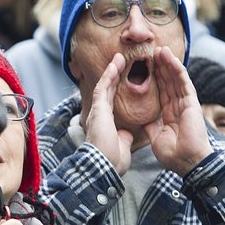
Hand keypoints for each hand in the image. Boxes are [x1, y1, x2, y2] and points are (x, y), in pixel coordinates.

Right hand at [85, 53, 133, 175]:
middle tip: (120, 61)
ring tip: (119, 58)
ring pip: (105, 85)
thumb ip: (123, 138)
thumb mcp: (122, 147)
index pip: (111, 100)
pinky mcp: (98, 109)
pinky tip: (115, 64)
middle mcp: (100, 114)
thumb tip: (127, 134)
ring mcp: (98, 111)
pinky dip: (109, 75)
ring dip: (112, 70)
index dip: (117, 87)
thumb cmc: (112, 161)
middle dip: (114, 74)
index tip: (123, 76)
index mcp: (105, 122)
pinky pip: (103, 88)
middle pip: (107, 89)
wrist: (104, 167)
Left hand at [144, 46, 213, 176]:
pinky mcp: (192, 103)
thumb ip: (152, 126)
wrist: (186, 162)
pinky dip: (177, 70)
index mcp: (170, 115)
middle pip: (169, 82)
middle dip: (161, 66)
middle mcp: (179, 107)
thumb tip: (144, 120)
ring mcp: (186, 104)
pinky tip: (171, 59)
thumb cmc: (173, 155)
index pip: (162, 92)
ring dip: (169, 63)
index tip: (148, 66)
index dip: (156, 79)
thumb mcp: (156, 138)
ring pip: (176, 79)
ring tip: (161, 49)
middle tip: (153, 51)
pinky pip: (184, 82)